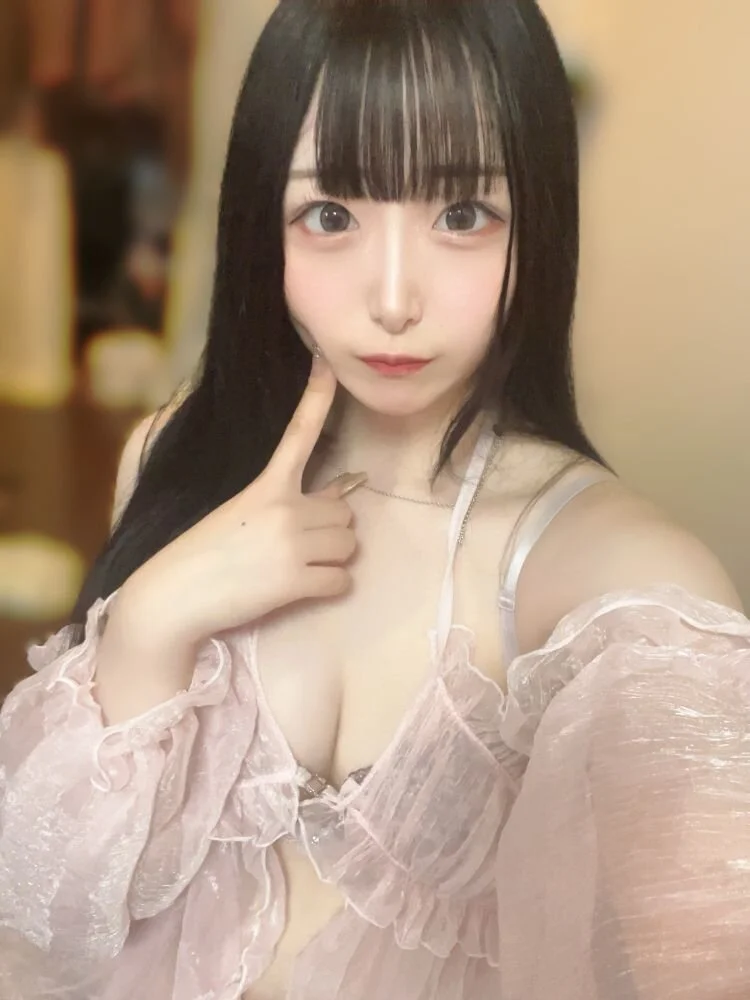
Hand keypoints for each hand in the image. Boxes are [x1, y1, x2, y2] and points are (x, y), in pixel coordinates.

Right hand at [120, 359, 363, 647]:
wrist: (172, 596)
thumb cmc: (197, 554)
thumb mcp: (235, 512)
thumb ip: (277, 501)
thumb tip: (334, 497)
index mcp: (265, 485)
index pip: (299, 433)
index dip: (317, 397)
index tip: (327, 363)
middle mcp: (285, 508)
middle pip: (345, 511)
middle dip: (331, 528)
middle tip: (301, 544)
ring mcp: (293, 544)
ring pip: (350, 544)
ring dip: (334, 557)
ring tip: (301, 566)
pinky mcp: (297, 581)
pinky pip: (342, 580)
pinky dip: (330, 587)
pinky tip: (303, 589)